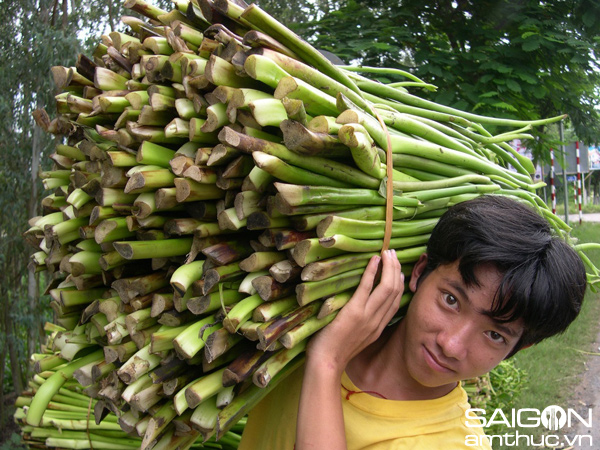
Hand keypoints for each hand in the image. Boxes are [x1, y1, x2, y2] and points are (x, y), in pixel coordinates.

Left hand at [306, 249, 404, 375]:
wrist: (326, 363)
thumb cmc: (334, 351)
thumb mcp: (357, 339)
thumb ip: (363, 325)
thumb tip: (361, 310)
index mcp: (378, 328)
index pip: (396, 301)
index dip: (399, 283)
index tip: (399, 270)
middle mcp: (377, 321)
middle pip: (395, 291)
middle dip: (396, 270)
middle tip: (394, 255)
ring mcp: (367, 316)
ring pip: (387, 288)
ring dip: (389, 267)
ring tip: (388, 253)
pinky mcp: (354, 312)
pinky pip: (366, 288)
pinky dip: (372, 272)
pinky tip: (374, 260)